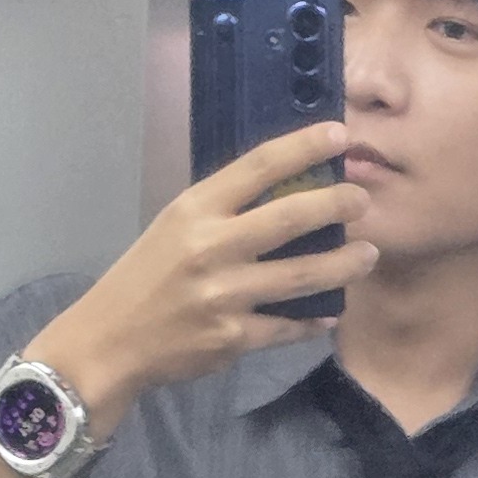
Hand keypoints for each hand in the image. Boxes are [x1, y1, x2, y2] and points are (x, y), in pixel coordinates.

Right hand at [42, 129, 378, 429]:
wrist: (109, 341)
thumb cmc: (144, 277)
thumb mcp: (174, 227)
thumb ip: (224, 211)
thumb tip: (287, 191)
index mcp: (195, 210)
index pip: (258, 167)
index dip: (304, 147)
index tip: (339, 135)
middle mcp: (211, 247)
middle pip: (290, 218)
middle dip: (337, 205)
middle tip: (363, 200)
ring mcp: (224, 295)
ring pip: (301, 276)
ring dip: (343, 264)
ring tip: (368, 255)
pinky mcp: (232, 337)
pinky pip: (286, 326)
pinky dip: (312, 320)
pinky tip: (330, 312)